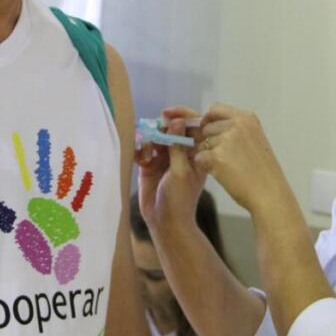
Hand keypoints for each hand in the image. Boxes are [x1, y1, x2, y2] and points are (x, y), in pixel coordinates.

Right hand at [136, 107, 207, 233]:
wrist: (164, 222)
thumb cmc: (179, 198)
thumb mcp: (180, 171)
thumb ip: (177, 146)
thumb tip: (177, 121)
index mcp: (196, 153)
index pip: (192, 127)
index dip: (181, 116)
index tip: (167, 113)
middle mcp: (180, 153)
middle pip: (171, 130)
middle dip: (160, 129)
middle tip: (151, 133)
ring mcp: (164, 158)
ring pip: (155, 138)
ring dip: (148, 141)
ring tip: (146, 154)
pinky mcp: (149, 165)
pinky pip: (143, 149)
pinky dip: (140, 150)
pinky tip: (139, 159)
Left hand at [195, 104, 290, 215]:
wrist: (269, 193)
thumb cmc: (262, 170)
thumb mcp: (255, 139)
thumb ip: (235, 129)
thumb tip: (205, 123)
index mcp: (246, 118)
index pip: (215, 109)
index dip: (208, 120)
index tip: (210, 131)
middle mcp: (236, 124)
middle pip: (206, 127)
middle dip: (209, 140)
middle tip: (225, 156)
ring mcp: (226, 140)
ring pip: (201, 143)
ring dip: (208, 154)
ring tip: (228, 166)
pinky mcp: (216, 156)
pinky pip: (200, 157)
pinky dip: (206, 166)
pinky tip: (222, 173)